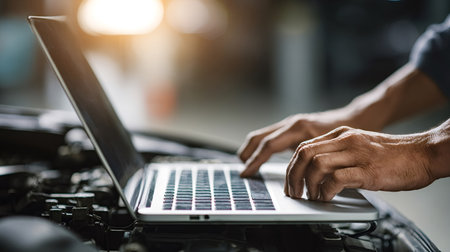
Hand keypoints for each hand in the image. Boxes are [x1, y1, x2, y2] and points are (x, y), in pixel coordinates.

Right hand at [238, 111, 350, 176]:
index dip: (255, 161)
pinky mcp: (292, 128)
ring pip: (263, 136)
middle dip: (247, 153)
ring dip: (252, 150)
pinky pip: (271, 137)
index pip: (269, 145)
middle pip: (259, 138)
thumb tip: (297, 180)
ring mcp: (290, 124)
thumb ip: (310, 160)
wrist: (354, 119)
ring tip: (246, 165)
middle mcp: (291, 124)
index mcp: (298, 128)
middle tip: (242, 170)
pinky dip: (262, 148)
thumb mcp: (327, 148)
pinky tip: (261, 158)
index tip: (246, 173)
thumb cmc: (344, 135)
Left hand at [285, 126, 436, 200]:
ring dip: (308, 185)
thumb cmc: (392, 154)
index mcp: (341, 135)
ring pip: (316, 164)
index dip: (291, 167)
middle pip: (304, 154)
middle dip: (293, 176)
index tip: (290, 182)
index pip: (304, 146)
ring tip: (311, 198)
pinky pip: (336, 179)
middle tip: (293, 193)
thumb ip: (339, 153)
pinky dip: (325, 191)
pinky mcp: (367, 170)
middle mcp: (345, 140)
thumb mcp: (359, 145)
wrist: (422, 153)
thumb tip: (318, 172)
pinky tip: (326, 198)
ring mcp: (356, 154)